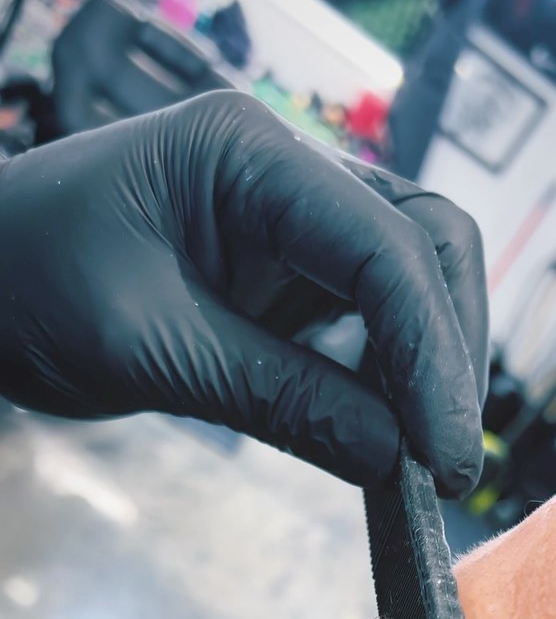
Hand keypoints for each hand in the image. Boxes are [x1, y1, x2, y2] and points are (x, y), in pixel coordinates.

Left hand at [0, 91, 488, 494]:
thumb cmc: (30, 285)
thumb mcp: (153, 349)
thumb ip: (280, 399)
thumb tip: (392, 457)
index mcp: (247, 155)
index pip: (383, 246)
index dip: (430, 357)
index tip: (446, 456)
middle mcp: (287, 173)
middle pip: (424, 245)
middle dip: (450, 353)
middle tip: (450, 463)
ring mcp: (292, 221)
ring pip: (409, 283)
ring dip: (429, 369)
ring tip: (425, 461)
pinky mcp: (285, 274)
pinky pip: (363, 322)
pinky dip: (386, 381)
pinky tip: (385, 435)